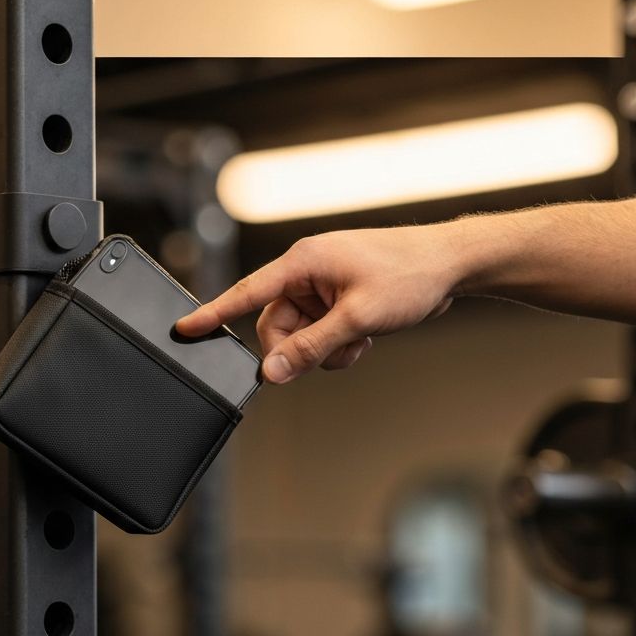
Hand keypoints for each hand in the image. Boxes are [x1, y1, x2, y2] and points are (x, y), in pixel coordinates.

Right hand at [176, 227, 460, 383]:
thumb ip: (310, 348)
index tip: (185, 328)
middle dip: (297, 349)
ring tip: (357, 343)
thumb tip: (272, 373)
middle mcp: (307, 271)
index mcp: (302, 262)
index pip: (246, 292)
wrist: (451, 265)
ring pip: (299, 334)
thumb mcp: (357, 319)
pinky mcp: (338, 298)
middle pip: (274, 325)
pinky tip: (363, 339)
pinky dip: (336, 344)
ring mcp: (323, 286)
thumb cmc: (409, 275)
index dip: (213, 313)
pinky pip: (319, 332)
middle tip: (327, 356)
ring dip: (323, 349)